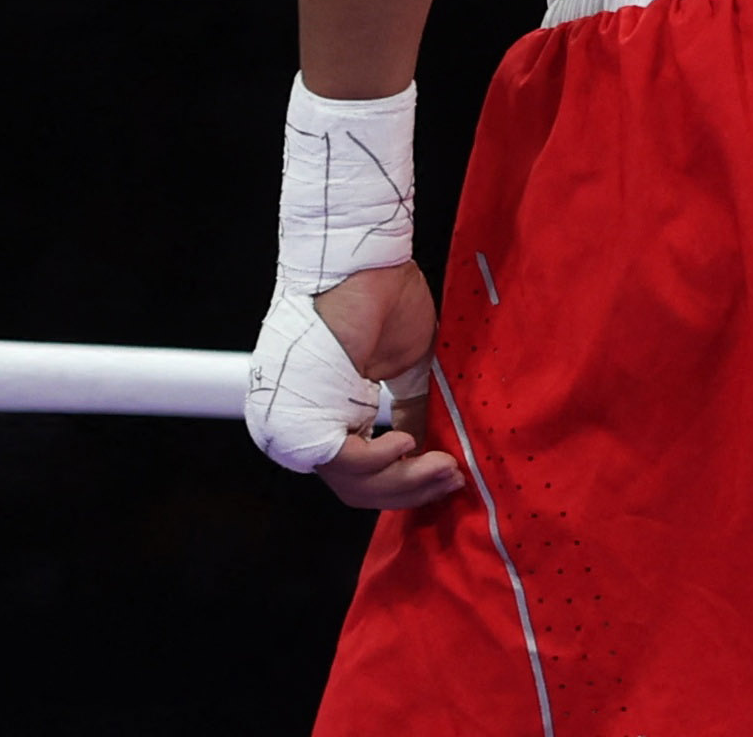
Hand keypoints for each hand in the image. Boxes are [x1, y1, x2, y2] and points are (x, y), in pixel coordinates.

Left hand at [311, 262, 461, 509]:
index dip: (406, 483)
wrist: (366, 263)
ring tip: (444, 463)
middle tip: (454, 477)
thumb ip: (413, 411)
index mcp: (324, 416)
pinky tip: (412, 444)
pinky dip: (385, 461)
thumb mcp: (408, 366)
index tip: (450, 475)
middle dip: (410, 489)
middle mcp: (303, 428)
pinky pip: (349, 461)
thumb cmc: (385, 299)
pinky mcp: (307, 417)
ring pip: (353, 481)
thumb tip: (434, 452)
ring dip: (405, 479)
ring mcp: (299, 426)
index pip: (358, 474)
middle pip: (356, 487)